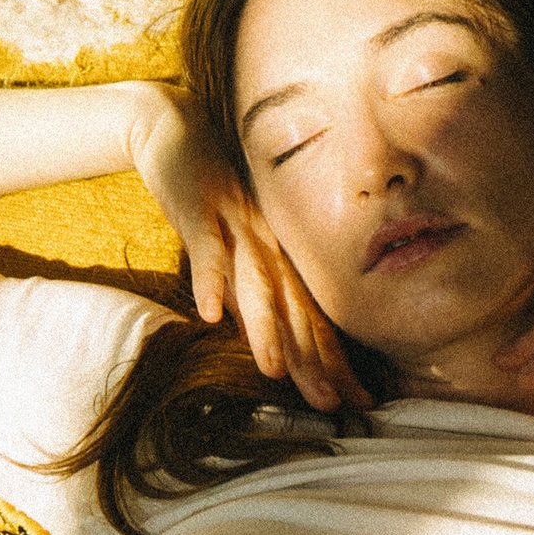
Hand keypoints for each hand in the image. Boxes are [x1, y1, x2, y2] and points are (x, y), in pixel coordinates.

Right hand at [126, 89, 368, 411]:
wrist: (175, 129)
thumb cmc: (211, 197)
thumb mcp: (237, 252)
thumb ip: (250, 294)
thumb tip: (268, 345)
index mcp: (282, 259)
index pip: (313, 319)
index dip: (334, 362)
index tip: (358, 403)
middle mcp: (269, 247)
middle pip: (294, 311)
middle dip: (313, 360)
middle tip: (332, 404)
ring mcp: (237, 227)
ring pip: (255, 285)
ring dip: (265, 328)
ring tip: (275, 371)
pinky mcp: (202, 210)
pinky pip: (207, 250)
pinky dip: (208, 280)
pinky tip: (209, 314)